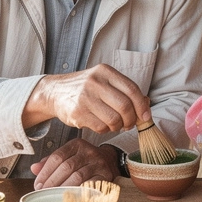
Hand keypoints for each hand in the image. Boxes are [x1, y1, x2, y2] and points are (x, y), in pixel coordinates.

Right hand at [25, 64, 150, 133]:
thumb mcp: (104, 81)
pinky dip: (105, 129)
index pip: (132, 89)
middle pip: (124, 106)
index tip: (146, 116)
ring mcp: (85, 97)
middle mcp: (95, 82)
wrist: (55, 92)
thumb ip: (125, 90)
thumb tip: (147, 104)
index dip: (142, 105)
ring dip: (118, 126)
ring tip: (115, 125)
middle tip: (130, 124)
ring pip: (113, 119)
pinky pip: (100, 127)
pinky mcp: (77, 113)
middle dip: (131, 119)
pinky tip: (102, 125)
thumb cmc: (86, 88)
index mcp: (105, 72)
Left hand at [31, 137, 119, 188]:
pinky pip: (89, 184)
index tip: (38, 184)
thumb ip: (51, 162)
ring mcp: (98, 162)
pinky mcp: (106, 174)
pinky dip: (78, 191)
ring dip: (63, 188)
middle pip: (66, 166)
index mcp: (76, 144)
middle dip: (52, 181)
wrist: (110, 161)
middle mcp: (88, 151)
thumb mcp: (68, 156)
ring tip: (54, 195)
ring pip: (77, 176)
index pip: (57, 157)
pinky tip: (70, 196)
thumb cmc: (84, 160)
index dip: (45, 172)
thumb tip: (34, 168)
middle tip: (44, 192)